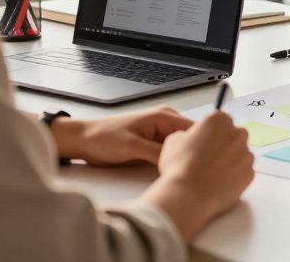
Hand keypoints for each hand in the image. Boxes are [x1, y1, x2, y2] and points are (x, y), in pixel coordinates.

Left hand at [51, 108, 192, 166]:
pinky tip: (173, 172)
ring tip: (185, 172)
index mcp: (164, 116)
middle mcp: (165, 124)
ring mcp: (159, 136)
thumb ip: (157, 153)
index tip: (206, 160)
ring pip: (180, 149)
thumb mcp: (132, 147)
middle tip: (196, 171)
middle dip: (193, 154)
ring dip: (181, 160)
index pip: (194, 129)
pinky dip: (172, 163)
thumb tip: (178, 161)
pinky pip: (169, 155)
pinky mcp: (153, 147)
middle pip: (189, 140)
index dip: (202, 144)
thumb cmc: (103, 137)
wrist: (82, 142)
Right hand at [145, 111, 254, 240]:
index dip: (210, 132)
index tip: (203, 142)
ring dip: (231, 159)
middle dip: (224, 143)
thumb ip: (189, 134)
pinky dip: (235, 175)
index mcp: (219, 120)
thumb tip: (194, 139)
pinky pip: (243, 171)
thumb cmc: (179, 165)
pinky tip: (220, 183)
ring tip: (213, 173)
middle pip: (234, 135)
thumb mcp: (174, 140)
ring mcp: (246, 154)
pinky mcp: (250, 173)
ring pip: (240, 153)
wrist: (188, 196)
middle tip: (208, 158)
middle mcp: (237, 133)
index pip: (219, 120)